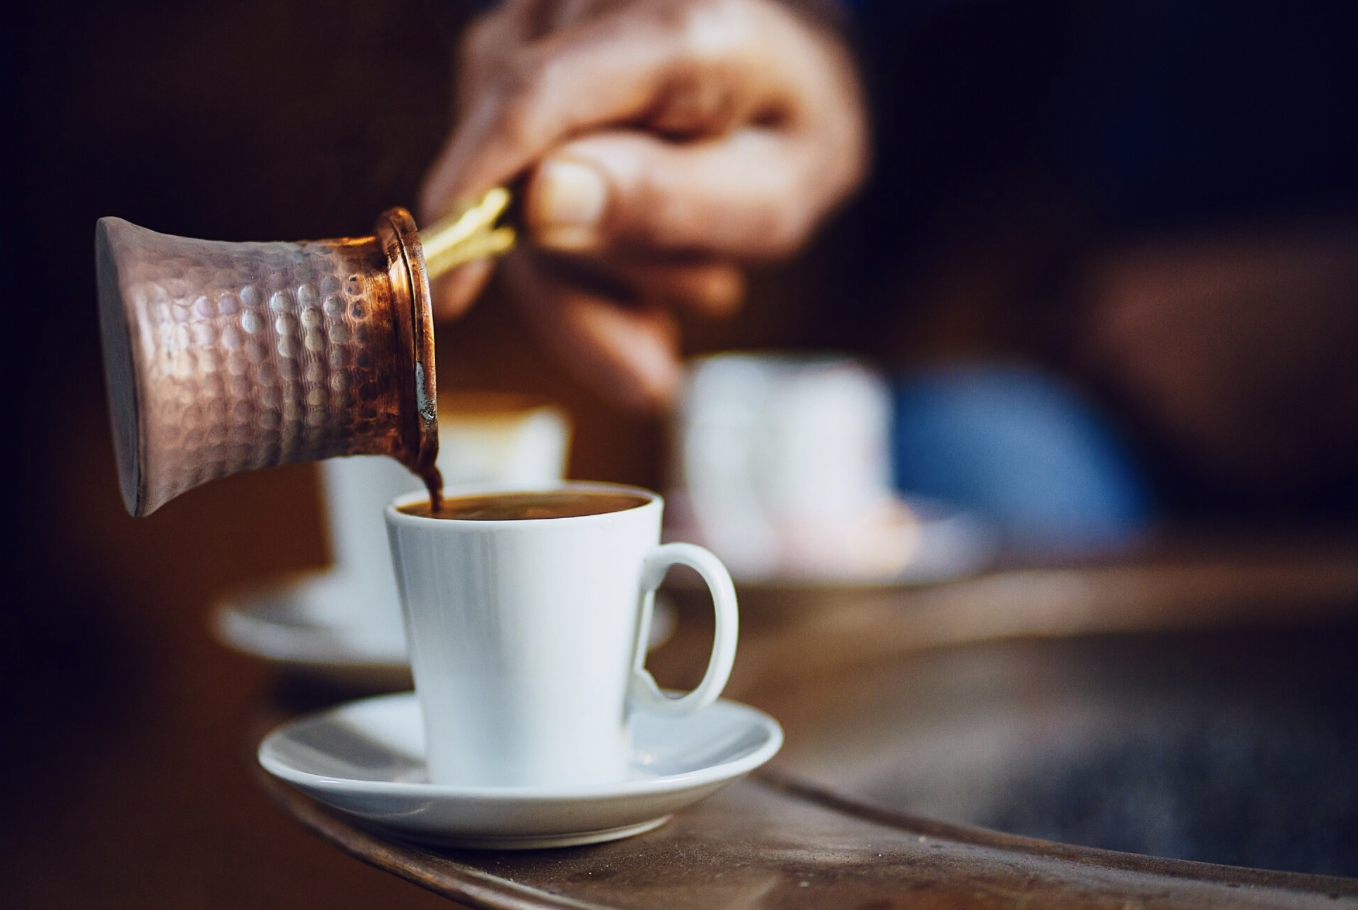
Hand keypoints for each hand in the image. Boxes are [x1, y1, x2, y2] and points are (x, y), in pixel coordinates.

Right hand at [420, 0, 867, 410]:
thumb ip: (664, 200)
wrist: (795, 76)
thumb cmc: (792, 135)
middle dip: (578, 274)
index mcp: (676, 25)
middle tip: (654, 354)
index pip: (533, 101)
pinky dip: (569, 247)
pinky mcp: (519, 58)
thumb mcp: (772, 195)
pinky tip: (640, 279)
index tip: (451, 296)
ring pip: (507, 177)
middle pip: (515, 158)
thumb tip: (536, 203)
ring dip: (582, 270)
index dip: (476, 200)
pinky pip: (510, 170)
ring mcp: (546, 22)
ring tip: (676, 291)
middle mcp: (591, 0)